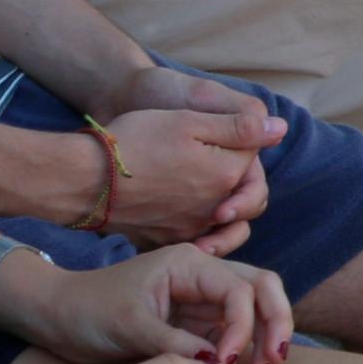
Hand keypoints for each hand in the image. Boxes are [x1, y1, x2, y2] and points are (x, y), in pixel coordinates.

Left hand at [0, 240, 290, 363]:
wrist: (57, 317)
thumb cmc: (88, 311)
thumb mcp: (130, 326)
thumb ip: (176, 343)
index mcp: (189, 265)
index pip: (240, 290)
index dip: (243, 326)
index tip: (227, 362)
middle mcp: (204, 276)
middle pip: (262, 289)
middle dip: (275, 324)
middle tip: (274, 363)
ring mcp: (202, 299)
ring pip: (254, 311)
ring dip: (264, 341)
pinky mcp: (196, 322)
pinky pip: (232, 334)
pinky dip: (243, 354)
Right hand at [91, 103, 279, 248]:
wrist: (81, 180)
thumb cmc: (133, 142)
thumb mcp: (189, 122)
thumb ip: (240, 127)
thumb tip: (281, 129)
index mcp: (227, 176)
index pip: (252, 163)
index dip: (239, 146)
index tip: (216, 137)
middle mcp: (214, 211)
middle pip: (245, 200)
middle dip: (240, 185)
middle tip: (217, 169)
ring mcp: (188, 230)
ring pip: (223, 225)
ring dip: (222, 212)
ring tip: (205, 196)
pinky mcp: (164, 242)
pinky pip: (193, 240)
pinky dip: (196, 230)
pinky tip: (179, 213)